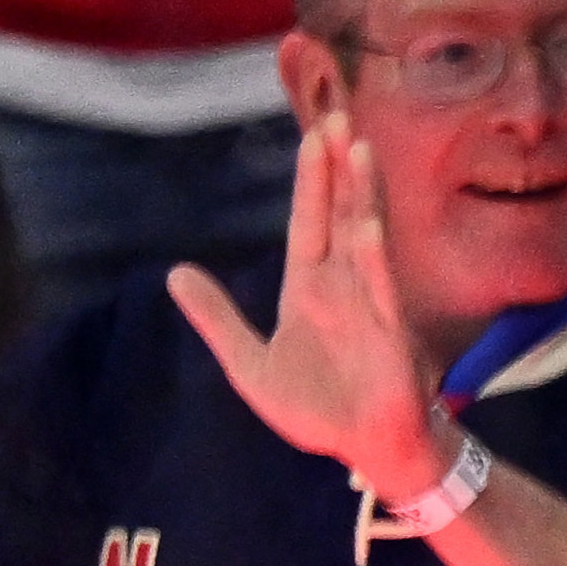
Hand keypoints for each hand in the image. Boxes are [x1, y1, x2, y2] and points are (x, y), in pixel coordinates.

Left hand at [166, 112, 455, 496]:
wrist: (370, 451)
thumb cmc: (320, 412)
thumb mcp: (249, 366)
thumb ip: (216, 319)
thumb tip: (175, 272)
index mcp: (309, 289)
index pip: (309, 221)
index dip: (311, 178)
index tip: (314, 133)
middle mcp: (343, 286)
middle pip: (339, 213)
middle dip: (338, 166)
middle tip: (337, 115)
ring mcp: (370, 306)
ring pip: (363, 237)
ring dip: (360, 194)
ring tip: (356, 148)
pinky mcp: (391, 336)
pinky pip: (380, 290)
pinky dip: (371, 258)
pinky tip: (363, 226)